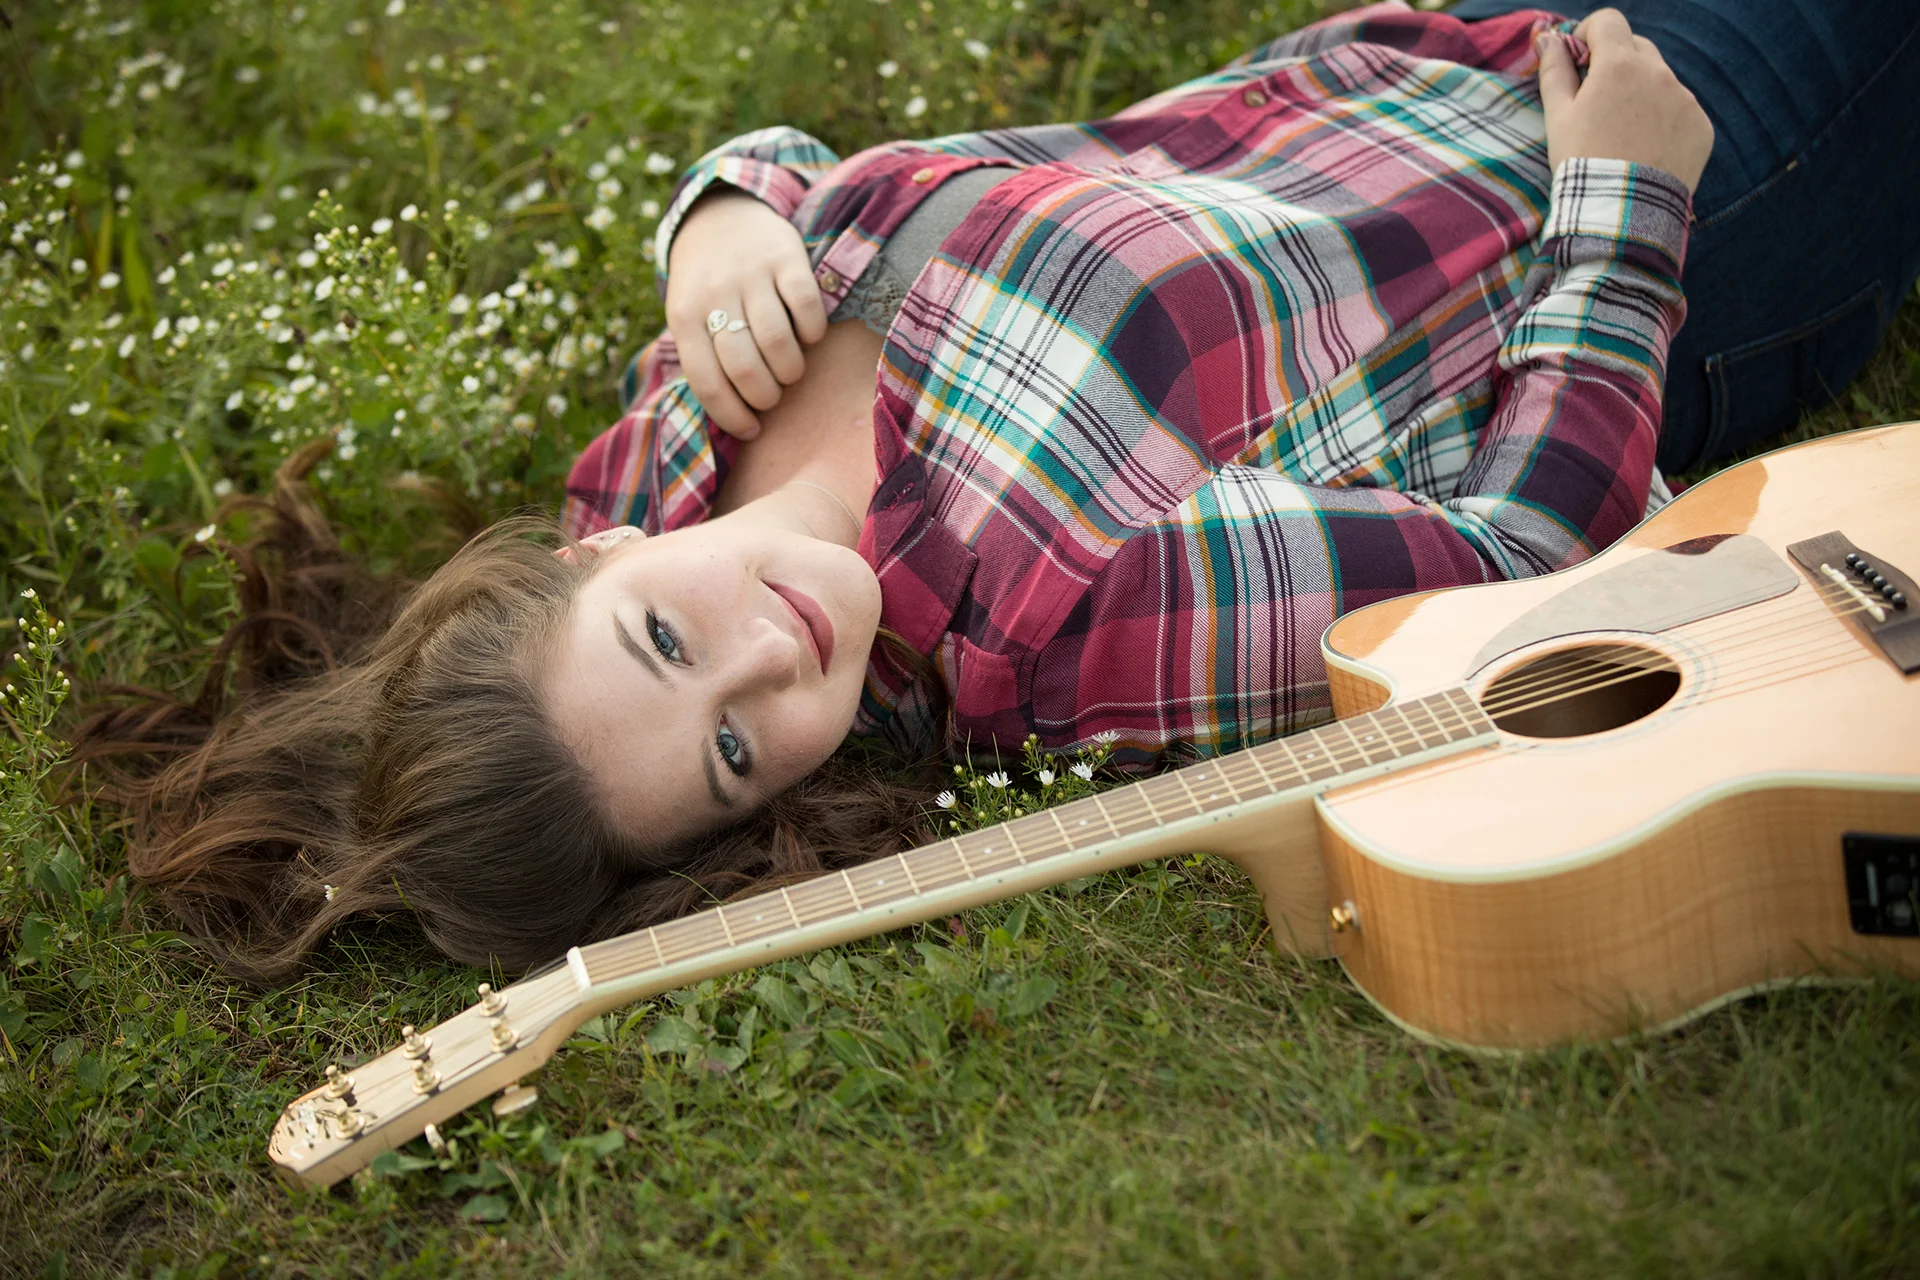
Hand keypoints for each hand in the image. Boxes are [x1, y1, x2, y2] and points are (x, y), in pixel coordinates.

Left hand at [664, 191, 829, 438]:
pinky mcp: (786, 256)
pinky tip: (809, 336)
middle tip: (772, 396)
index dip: (733, 416)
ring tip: (789, 371)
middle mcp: (715, 294)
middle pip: (745, 368)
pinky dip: (813, 332)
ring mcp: (750, 274)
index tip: (752, 430)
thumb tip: (733, 418)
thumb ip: (703, 356)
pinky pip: (807, 307)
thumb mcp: (688, 314)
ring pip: (778, 343)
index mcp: (683, 316)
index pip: (707, 383)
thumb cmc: (707, 284)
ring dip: (790, 370)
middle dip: (765, 396)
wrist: (720, 214)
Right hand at [1537, 9, 1713, 192]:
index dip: (1589, 34)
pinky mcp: (1701, 125)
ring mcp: (1685, 99)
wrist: (1621, 214)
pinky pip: (1680, 110)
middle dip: (1617, 64)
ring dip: (1642, 93)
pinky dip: (1664, 120)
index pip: (1608, 22)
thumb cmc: (1581, 163)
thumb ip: (1554, 69)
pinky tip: (1646, 149)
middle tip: (1598, 102)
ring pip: (1660, 80)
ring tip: (1623, 134)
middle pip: (1637, 48)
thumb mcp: (1558, 116)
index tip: (1579, 59)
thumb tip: (1547, 37)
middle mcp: (1659, 73)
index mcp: (1619, 65)